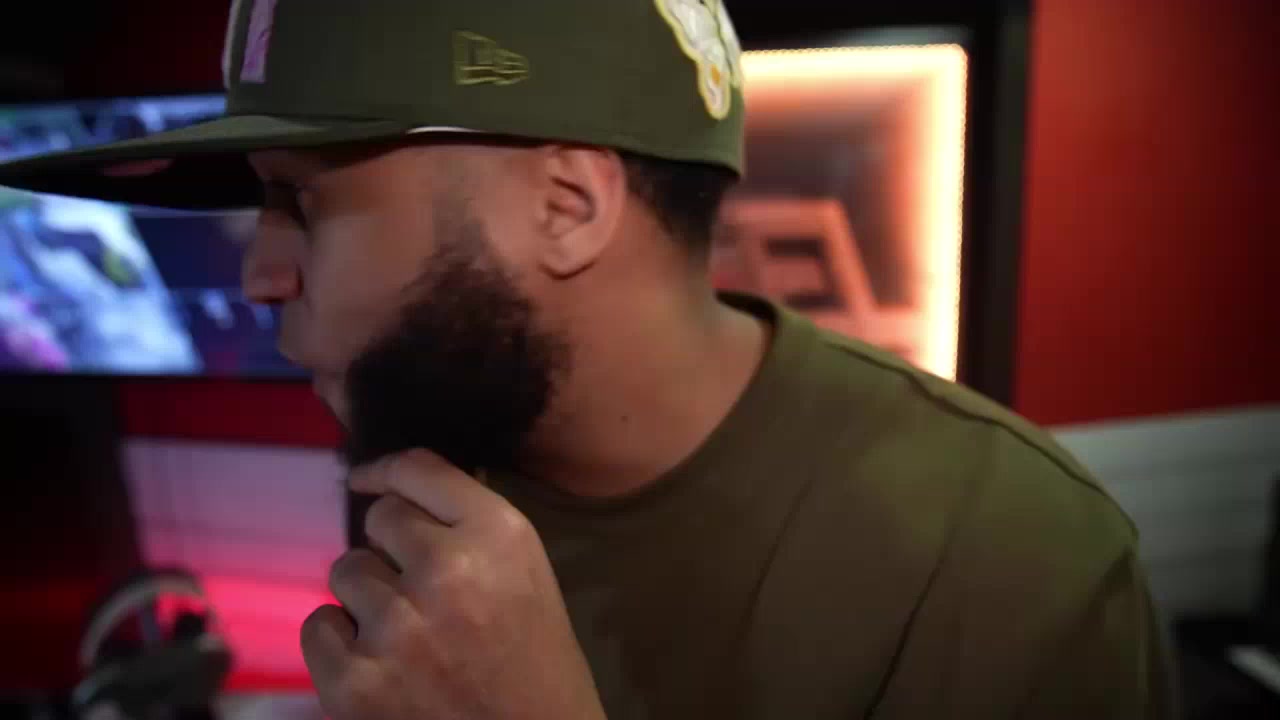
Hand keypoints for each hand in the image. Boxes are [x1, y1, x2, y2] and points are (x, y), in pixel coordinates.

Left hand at [302, 448, 606, 719]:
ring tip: (404, 632)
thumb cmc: (535, 661)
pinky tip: (378, 663)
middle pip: (379, 519)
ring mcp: (396, 628)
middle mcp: (448, 570)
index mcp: (500, 536)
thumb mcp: (525, 571)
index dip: (384, 471)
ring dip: (367, 596)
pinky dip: (340, 643)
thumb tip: (394, 489)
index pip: (417, 468)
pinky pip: (318, 626)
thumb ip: (470, 526)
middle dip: (392, 548)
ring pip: (345, 571)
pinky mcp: (355, 682)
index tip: (366, 480)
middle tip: (418, 589)